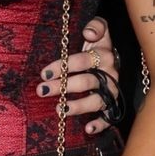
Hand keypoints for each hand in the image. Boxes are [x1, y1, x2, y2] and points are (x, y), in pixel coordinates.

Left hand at [36, 17, 121, 133]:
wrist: (113, 60)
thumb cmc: (99, 46)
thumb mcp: (99, 32)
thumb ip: (97, 26)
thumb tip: (88, 33)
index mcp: (104, 55)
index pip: (82, 60)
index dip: (63, 66)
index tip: (44, 73)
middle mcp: (110, 74)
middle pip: (86, 81)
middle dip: (62, 86)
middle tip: (42, 90)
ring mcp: (111, 91)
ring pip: (96, 101)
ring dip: (78, 106)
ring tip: (59, 109)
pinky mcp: (113, 106)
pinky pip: (109, 117)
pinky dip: (100, 124)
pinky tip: (87, 129)